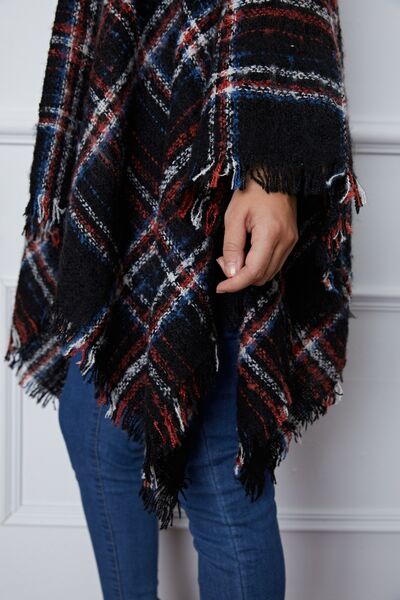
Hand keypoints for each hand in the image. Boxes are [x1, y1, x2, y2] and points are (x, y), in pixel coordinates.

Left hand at [216, 172, 297, 292]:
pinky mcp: (291, 240)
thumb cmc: (252, 191)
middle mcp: (286, 242)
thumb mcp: (234, 217)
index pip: (253, 272)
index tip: (220, 287)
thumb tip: (231, 273)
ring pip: (269, 273)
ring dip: (249, 272)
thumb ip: (232, 247)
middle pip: (262, 277)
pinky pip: (275, 263)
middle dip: (240, 277)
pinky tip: (246, 252)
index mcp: (271, 235)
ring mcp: (291, 241)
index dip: (235, 284)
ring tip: (234, 256)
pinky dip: (259, 265)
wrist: (275, 172)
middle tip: (224, 260)